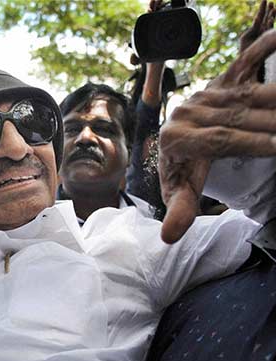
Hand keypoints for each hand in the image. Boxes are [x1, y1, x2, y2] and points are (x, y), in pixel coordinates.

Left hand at [160, 29, 275, 242]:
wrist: (175, 138)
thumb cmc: (181, 168)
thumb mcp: (180, 190)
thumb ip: (178, 210)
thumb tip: (167, 238)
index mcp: (176, 138)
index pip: (221, 139)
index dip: (252, 143)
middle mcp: (187, 111)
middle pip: (237, 117)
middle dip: (271, 122)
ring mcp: (204, 94)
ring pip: (245, 94)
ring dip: (275, 96)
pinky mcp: (218, 81)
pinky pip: (243, 63)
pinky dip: (263, 50)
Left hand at [240, 0, 274, 52]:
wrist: (246, 59)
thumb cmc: (245, 49)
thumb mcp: (245, 37)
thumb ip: (252, 28)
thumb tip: (256, 19)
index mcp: (256, 29)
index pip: (260, 17)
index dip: (262, 9)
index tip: (265, 0)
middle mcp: (262, 30)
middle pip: (266, 18)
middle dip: (269, 10)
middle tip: (271, 2)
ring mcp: (264, 34)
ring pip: (269, 23)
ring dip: (271, 15)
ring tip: (273, 7)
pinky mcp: (265, 38)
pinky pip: (267, 30)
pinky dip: (269, 23)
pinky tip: (270, 18)